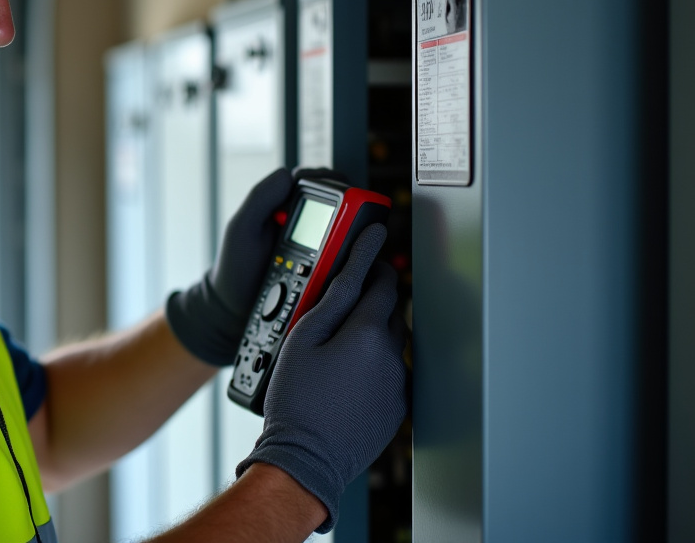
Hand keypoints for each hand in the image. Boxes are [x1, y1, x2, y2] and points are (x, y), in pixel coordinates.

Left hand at [166, 167, 342, 365]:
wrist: (237, 306)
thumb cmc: (236, 265)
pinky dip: (349, 259)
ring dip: (350, 236)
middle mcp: (308, 219)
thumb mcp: (241, 227)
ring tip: (339, 247)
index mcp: (287, 201)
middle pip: (344, 203)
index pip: (319, 180)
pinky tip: (341, 265)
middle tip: (345, 224)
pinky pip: (347, 258)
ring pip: (350, 231)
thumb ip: (260, 197)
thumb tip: (287, 174)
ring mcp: (321, 242)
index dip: (333, 183)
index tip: (337, 194)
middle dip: (349, 210)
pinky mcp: (329, 265)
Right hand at [236, 224, 406, 532]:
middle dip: (373, 293)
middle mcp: (392, 356)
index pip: (379, 280)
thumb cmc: (296, 400)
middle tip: (350, 286)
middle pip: (390, 308)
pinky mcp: (397, 406)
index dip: (373, 255)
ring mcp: (398, 383)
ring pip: (392, 340)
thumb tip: (351, 272)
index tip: (374, 234)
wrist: (306, 459)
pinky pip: (391, 370)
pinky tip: (349, 371)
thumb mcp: (301, 339)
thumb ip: (330, 300)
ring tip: (342, 336)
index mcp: (367, 333)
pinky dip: (376, 360)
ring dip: (374, 328)